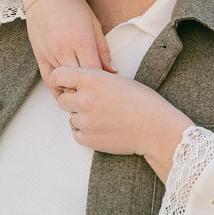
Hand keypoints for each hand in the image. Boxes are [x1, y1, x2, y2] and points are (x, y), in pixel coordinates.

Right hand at [17, 0, 113, 97]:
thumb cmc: (72, 5)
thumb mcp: (94, 23)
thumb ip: (103, 49)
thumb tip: (112, 70)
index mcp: (81, 41)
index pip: (94, 72)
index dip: (103, 82)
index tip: (110, 86)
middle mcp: (64, 50)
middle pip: (78, 80)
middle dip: (89, 89)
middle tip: (99, 93)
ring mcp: (50, 54)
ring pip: (63, 83)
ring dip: (74, 90)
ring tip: (85, 95)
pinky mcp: (39, 56)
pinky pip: (48, 79)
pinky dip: (57, 88)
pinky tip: (66, 92)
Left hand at [51, 66, 192, 181]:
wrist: (155, 128)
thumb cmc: (142, 101)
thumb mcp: (117, 80)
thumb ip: (94, 80)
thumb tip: (77, 85)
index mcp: (92, 79)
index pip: (58, 75)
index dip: (60, 80)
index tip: (66, 85)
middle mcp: (84, 99)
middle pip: (62, 100)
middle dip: (73, 101)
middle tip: (92, 104)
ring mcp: (84, 120)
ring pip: (71, 118)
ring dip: (82, 118)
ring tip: (104, 117)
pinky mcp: (87, 139)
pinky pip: (77, 134)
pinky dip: (86, 132)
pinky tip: (104, 128)